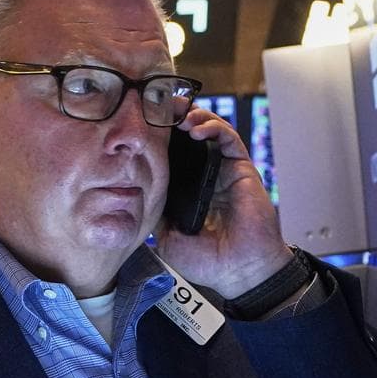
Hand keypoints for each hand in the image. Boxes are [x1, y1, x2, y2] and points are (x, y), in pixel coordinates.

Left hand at [155, 106, 292, 298]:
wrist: (239, 272)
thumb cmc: (209, 262)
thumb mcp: (167, 238)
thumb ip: (155, 214)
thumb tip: (134, 195)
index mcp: (187, 191)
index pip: (172, 155)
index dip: (159, 138)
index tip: (141, 125)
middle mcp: (205, 176)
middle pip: (189, 137)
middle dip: (174, 117)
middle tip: (158, 105)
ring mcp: (224, 171)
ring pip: (209, 131)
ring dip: (193, 117)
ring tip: (177, 115)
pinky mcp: (241, 168)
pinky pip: (228, 139)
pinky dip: (213, 128)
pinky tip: (196, 129)